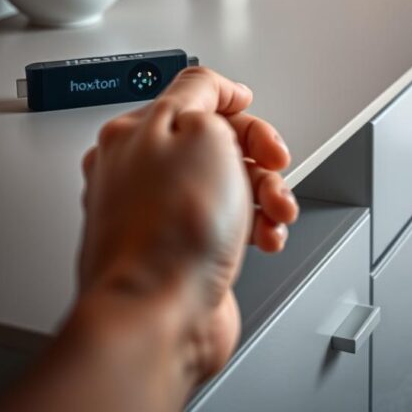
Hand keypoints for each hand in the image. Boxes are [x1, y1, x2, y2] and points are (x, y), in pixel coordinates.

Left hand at [78, 67, 298, 382]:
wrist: (159, 318)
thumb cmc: (170, 231)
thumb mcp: (199, 129)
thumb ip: (206, 95)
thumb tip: (216, 94)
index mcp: (135, 133)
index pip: (191, 95)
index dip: (230, 100)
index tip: (249, 107)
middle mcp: (138, 172)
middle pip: (214, 141)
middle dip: (258, 153)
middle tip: (275, 165)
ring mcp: (154, 215)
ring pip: (225, 184)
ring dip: (263, 193)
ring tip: (276, 213)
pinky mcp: (174, 253)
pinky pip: (222, 225)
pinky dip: (251, 228)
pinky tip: (264, 239)